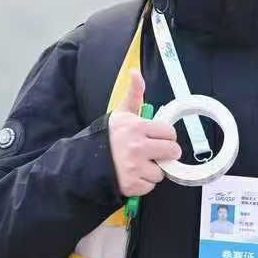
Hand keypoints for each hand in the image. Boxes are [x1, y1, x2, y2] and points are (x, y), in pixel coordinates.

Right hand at [108, 72, 183, 196]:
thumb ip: (134, 94)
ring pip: (162, 171)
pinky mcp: (132, 185)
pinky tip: (133, 174)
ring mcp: (134, 167)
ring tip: (138, 163)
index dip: (165, 136)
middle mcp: (137, 147)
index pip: (170, 132)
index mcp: (136, 127)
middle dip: (166, 152)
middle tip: (153, 151)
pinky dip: (144, 182)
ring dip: (153, 169)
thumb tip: (135, 72)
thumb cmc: (108, 137)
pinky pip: (151, 185)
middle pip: (172, 151)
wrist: (84, 162)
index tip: (157, 137)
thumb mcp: (121, 114)